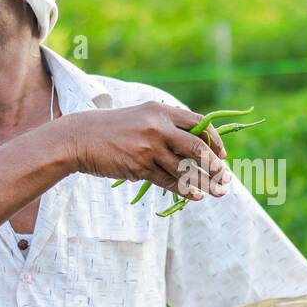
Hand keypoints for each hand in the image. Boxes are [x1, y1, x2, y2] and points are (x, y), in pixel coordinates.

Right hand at [60, 102, 231, 200]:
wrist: (81, 138)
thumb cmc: (114, 130)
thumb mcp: (143, 118)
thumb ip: (167, 128)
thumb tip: (195, 147)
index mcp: (162, 111)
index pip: (199, 123)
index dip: (214, 140)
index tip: (222, 155)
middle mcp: (158, 127)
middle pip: (197, 147)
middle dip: (215, 165)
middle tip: (225, 177)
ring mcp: (149, 147)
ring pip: (184, 168)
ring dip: (204, 182)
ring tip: (217, 192)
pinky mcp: (140, 166)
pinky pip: (169, 181)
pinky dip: (185, 190)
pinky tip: (196, 196)